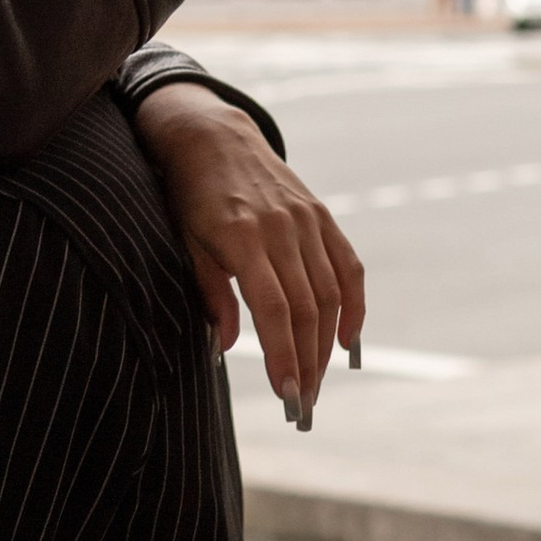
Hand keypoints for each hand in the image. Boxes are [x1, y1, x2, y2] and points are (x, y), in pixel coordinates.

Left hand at [130, 85, 363, 426]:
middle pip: (307, 309)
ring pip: (330, 294)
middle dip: (308, 362)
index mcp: (243, 238)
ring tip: (317, 383)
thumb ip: (210, 293)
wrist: (212, 135)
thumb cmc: (190, 195)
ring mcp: (307, 220)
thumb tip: (228, 346)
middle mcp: (282, 229)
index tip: (286, 394)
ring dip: (327, 345)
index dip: (284, 355)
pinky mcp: (322, 215)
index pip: (274, 310)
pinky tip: (348, 342)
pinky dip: (353, 306)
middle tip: (303, 405)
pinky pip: (348, 266)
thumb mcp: (187, 242)